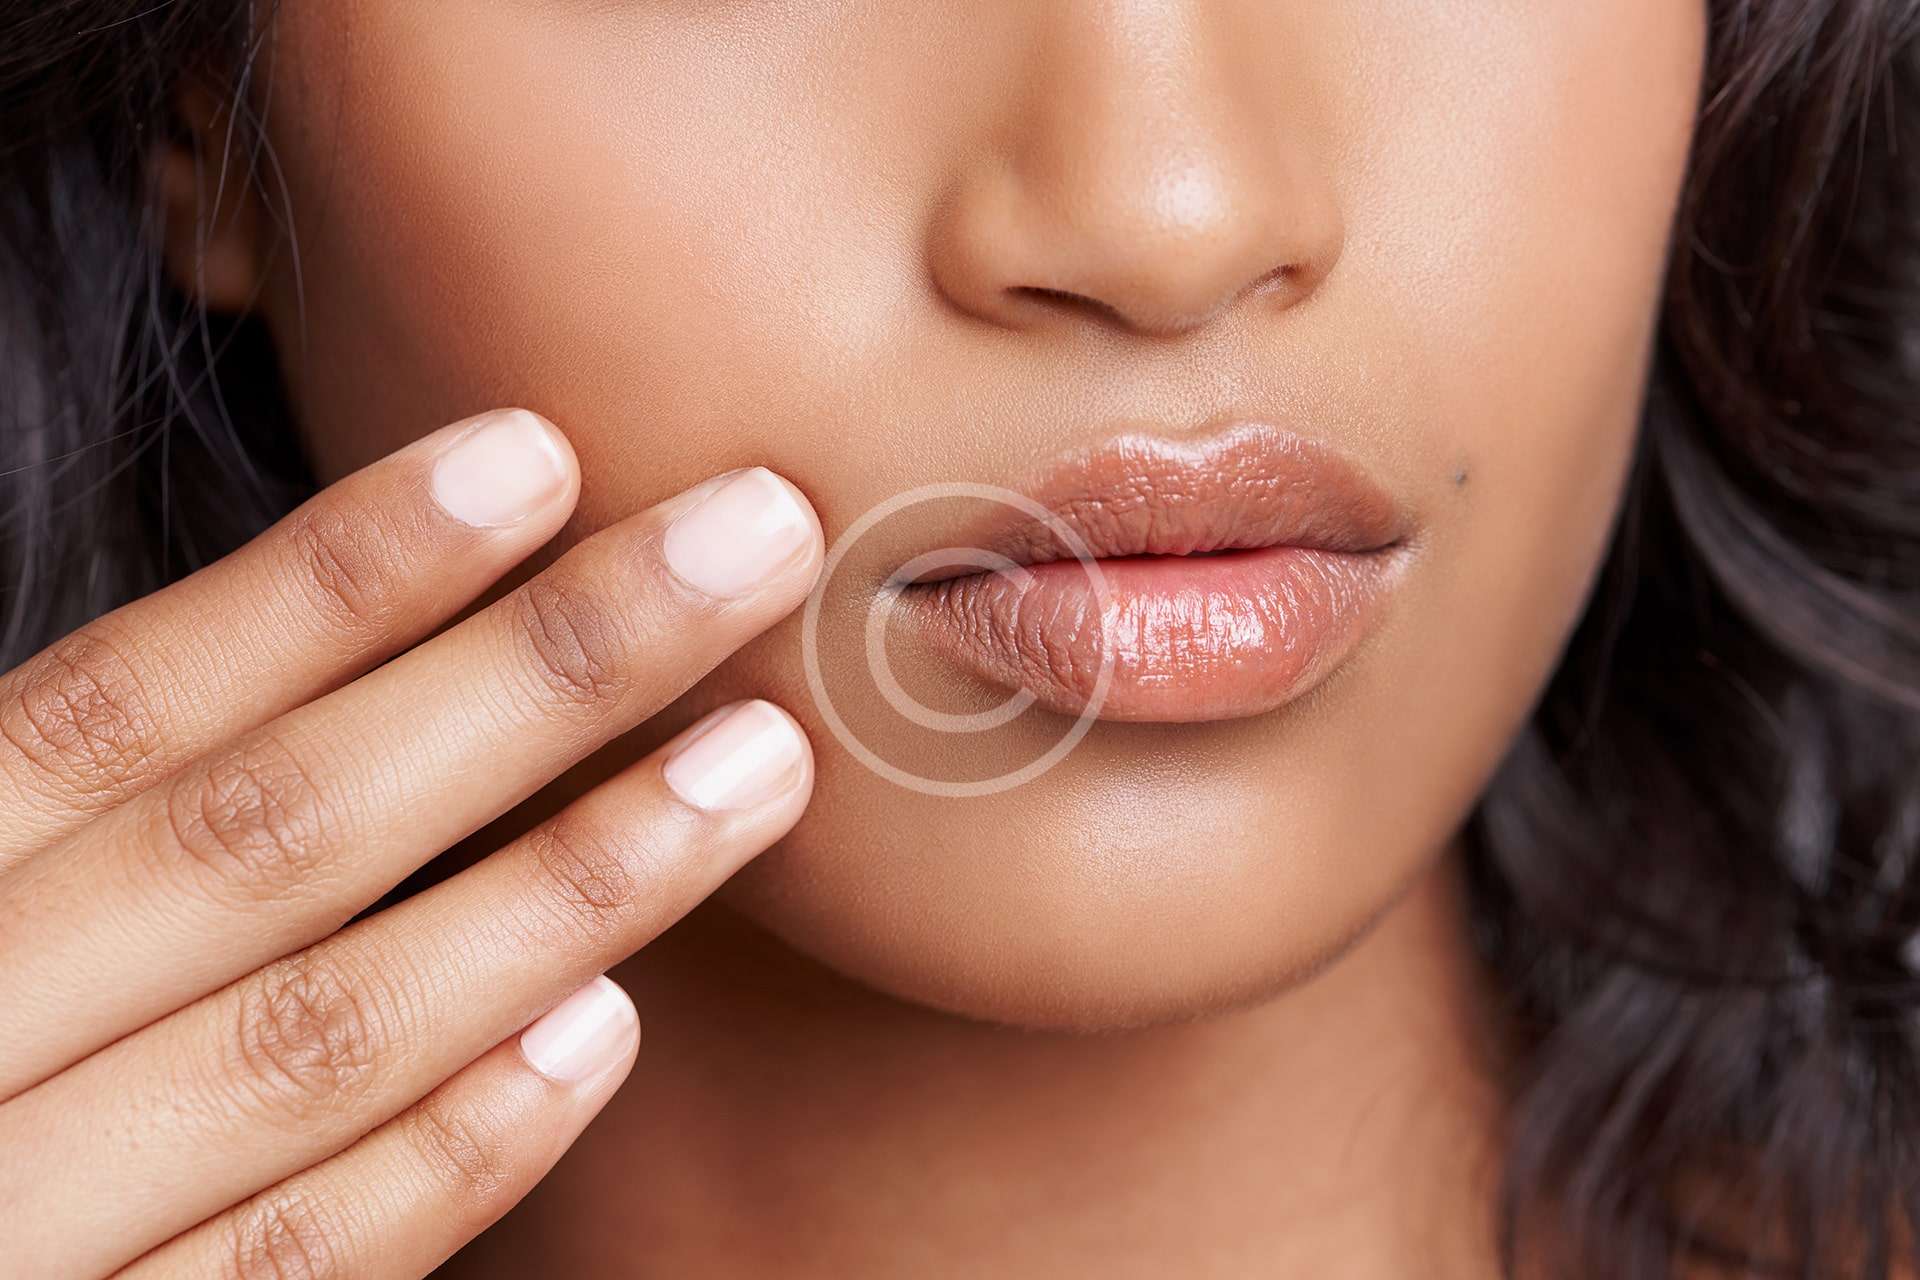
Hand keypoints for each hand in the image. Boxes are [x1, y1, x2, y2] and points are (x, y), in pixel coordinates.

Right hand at [0, 408, 823, 1277]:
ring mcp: (15, 1230)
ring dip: (563, 891)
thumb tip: (307, 654)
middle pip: (268, 832)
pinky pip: (290, 1272)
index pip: (122, 704)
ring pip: (317, 1035)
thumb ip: (48, 818)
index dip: (336, 574)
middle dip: (534, 680)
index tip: (537, 454)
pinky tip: (603, 1033)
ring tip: (756, 767)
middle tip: (751, 545)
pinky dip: (449, 1153)